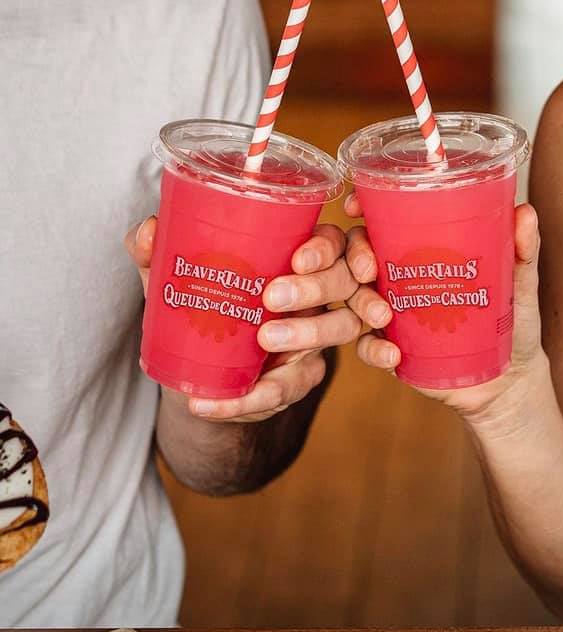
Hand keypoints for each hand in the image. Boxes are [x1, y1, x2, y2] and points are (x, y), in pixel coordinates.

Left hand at [125, 218, 361, 422]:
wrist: (198, 376)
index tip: (299, 258)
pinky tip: (210, 402)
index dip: (326, 248)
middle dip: (317, 287)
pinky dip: (247, 397)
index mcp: (296, 257)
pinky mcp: (301, 377)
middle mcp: (319, 291)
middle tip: (274, 297)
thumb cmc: (199, 309)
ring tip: (263, 341)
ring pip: (339, 328)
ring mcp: (318, 334)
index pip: (333, 242)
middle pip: (346, 281)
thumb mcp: (174, 280)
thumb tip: (147, 230)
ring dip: (303, 334)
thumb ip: (157, 255)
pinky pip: (288, 387)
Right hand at [343, 192, 545, 427]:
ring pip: (354, 300)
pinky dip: (375, 350)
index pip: (379, 220)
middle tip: (369, 269)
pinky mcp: (391, 349)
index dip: (361, 208)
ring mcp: (391, 314)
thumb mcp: (519, 281)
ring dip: (362, 304)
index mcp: (420, 250)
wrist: (510, 380)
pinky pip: (367, 347)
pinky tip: (394, 354)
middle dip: (354, 257)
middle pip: (357, 256)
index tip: (355, 207)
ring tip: (384, 315)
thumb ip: (522, 248)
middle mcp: (399, 278)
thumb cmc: (513, 322)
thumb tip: (525, 212)